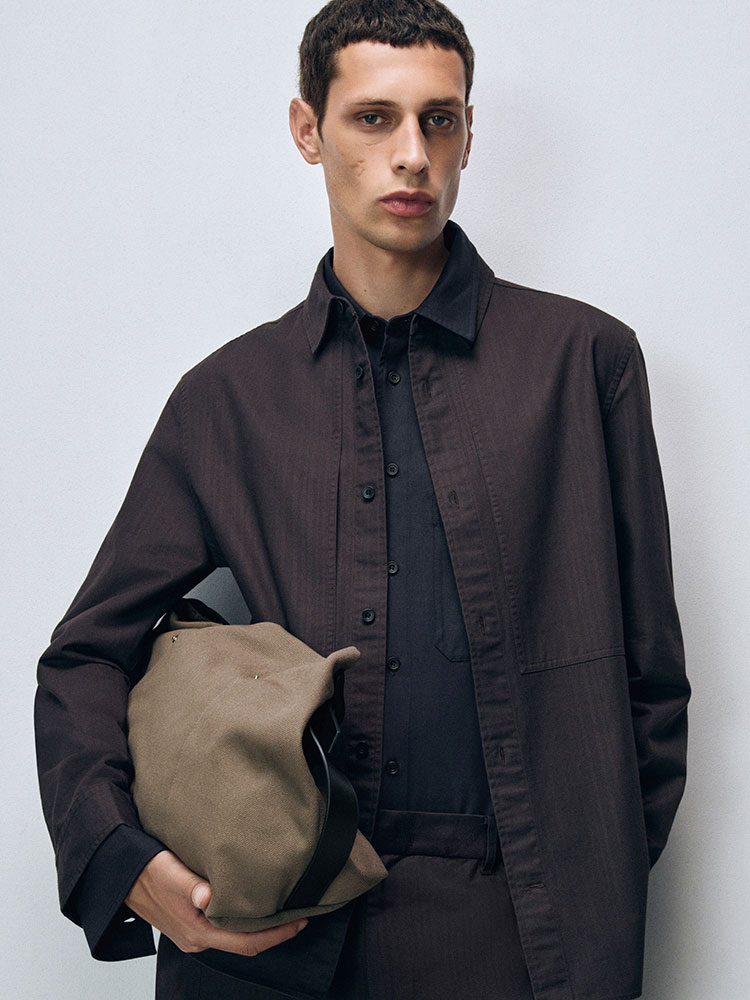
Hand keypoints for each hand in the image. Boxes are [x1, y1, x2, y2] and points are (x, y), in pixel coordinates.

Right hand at [125, 849, 307, 954]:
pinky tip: (253, 904)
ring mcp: (194, 934)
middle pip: (245, 943)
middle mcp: (198, 939)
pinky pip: (224, 929)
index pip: (246, 942)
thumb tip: (208, 897)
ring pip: (235, 937)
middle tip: (300, 915)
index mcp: (197, 931)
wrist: (121, 877)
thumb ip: (191, 886)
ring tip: (282, 908)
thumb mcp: (170, 874)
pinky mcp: (190, 924)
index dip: (276, 935)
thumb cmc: (147, 872)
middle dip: (274, 933)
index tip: (300, 921)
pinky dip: (243, 921)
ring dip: (259, 927)